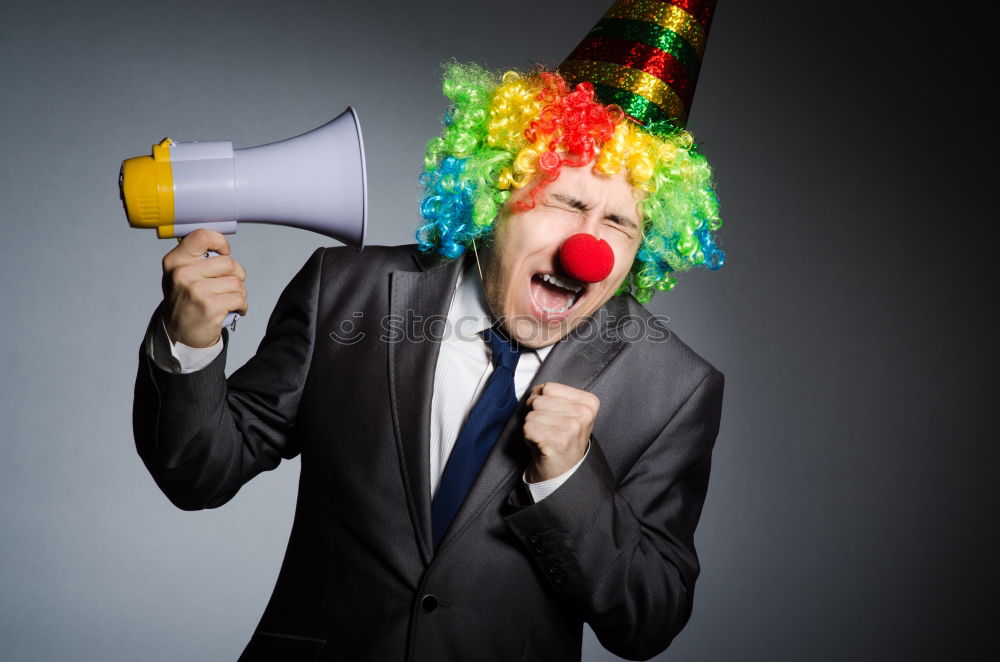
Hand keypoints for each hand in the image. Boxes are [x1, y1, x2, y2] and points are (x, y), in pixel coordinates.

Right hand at [160, 229, 247, 347]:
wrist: (179, 334)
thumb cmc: (186, 301)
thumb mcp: (181, 275)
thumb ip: (198, 258)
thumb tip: (224, 248)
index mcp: (175, 261)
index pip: (202, 236)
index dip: (220, 242)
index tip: (224, 253)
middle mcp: (182, 273)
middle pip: (228, 262)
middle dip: (236, 275)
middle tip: (229, 286)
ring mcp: (196, 290)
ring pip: (236, 281)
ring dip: (240, 292)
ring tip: (229, 300)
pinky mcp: (209, 306)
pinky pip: (239, 298)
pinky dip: (242, 305)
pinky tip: (234, 309)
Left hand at [523, 382, 598, 481]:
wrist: (563, 473)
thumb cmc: (561, 440)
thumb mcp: (566, 412)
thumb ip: (552, 395)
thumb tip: (535, 390)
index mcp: (589, 402)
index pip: (549, 388)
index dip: (542, 401)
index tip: (552, 417)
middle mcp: (583, 414)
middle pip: (539, 400)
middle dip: (536, 415)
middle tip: (547, 430)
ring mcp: (572, 428)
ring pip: (532, 415)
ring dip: (532, 428)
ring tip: (545, 438)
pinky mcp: (558, 441)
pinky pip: (528, 428)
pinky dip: (529, 437)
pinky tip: (541, 446)